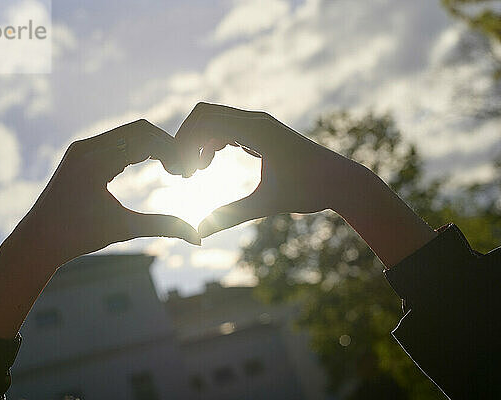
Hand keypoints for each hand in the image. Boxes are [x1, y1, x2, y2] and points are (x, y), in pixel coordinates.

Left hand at [17, 119, 200, 265]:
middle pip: (140, 129)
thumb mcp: (123, 229)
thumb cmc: (77, 238)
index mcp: (95, 161)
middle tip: (183, 171)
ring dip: (154, 146)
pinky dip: (140, 149)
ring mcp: (82, 147)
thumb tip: (198, 237)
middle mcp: (87, 147)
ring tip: (173, 169)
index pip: (145, 139)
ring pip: (129, 133)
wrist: (37, 241)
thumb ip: (163, 227)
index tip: (188, 174)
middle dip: (167, 146)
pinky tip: (154, 166)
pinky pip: (118, 140)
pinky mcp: (81, 153)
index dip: (173, 151)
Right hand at [175, 102, 353, 236]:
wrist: (342, 180)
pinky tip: (211, 164)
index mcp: (257, 130)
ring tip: (197, 172)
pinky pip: (227, 127)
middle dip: (187, 140)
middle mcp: (257, 120)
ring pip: (215, 120)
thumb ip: (230, 215)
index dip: (185, 144)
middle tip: (185, 173)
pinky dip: (212, 141)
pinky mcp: (262, 132)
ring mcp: (260, 124)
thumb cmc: (310, 190)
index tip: (184, 175)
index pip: (205, 121)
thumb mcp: (267, 204)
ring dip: (199, 141)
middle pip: (205, 115)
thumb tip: (199, 233)